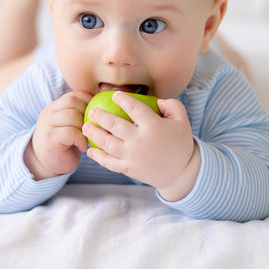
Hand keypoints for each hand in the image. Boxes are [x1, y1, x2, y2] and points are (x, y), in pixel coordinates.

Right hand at [25, 91, 91, 179]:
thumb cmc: (64, 145)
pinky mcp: (51, 138)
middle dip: (87, 112)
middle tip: (94, 126)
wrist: (43, 165)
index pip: (73, 95)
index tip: (97, 113)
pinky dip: (81, 139)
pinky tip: (83, 147)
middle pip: (72, 102)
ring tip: (89, 137)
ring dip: (85, 126)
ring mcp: (48, 125)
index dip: (88, 101)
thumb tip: (104, 104)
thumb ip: (79, 114)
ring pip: (72, 115)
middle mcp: (49, 113)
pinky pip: (71, 132)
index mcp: (54, 107)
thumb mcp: (69, 126)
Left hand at [83, 91, 199, 200]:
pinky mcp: (128, 169)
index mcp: (153, 126)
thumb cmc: (180, 144)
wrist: (181, 173)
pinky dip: (98, 157)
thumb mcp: (183, 121)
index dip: (123, 99)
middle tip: (92, 111)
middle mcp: (140, 140)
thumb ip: (172, 105)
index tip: (115, 95)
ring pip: (107, 143)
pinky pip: (109, 162)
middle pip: (114, 124)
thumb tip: (157, 100)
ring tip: (86, 126)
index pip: (134, 108)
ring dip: (94, 134)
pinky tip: (91, 151)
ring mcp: (132, 156)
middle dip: (100, 116)